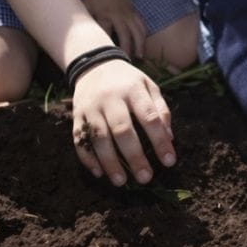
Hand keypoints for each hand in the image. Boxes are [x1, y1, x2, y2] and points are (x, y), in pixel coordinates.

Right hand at [71, 59, 174, 185]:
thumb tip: (169, 138)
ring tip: (121, 181)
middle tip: (145, 178)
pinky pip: (79, 140)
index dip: (160, 140)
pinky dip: (87, 158)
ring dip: (109, 162)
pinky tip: (99, 173)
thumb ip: (161, 110)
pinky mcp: (76, 116)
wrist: (95, 65)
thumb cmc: (128, 81)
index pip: (150, 117)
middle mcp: (111, 98)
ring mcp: (91, 107)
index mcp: (134, 89)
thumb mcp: (149, 86)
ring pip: (99, 137)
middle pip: (122, 130)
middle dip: (134, 156)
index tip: (169, 161)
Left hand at [83, 0, 147, 57]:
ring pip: (137, 30)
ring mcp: (129, 15)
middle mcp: (119, 15)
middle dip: (126, 47)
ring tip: (139, 57)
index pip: (105, 31)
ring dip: (139, 44)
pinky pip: (142, 25)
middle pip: (124, 34)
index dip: (105, 43)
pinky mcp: (135, 14)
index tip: (104, 56)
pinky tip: (143, 46)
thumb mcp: (85, 5)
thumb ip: (82, 19)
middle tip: (125, 61)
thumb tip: (75, 35)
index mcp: (104, 14)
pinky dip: (143, 36)